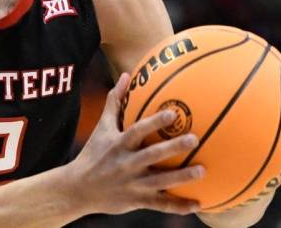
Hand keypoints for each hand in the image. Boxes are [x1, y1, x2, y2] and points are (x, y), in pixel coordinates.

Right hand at [66, 73, 204, 215]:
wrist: (77, 189)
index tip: (173, 114)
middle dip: (173, 148)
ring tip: (203, 170)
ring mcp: (132, 184)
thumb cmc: (93, 153)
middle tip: (194, 139)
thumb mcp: (102, 127)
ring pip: (160, 182)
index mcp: (118, 144)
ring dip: (182, 177)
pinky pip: (160, 204)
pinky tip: (198, 204)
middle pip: (152, 155)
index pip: (137, 131)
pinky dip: (178, 206)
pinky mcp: (136, 201)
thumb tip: (127, 75)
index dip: (154, 123)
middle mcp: (126, 164)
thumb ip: (115, 102)